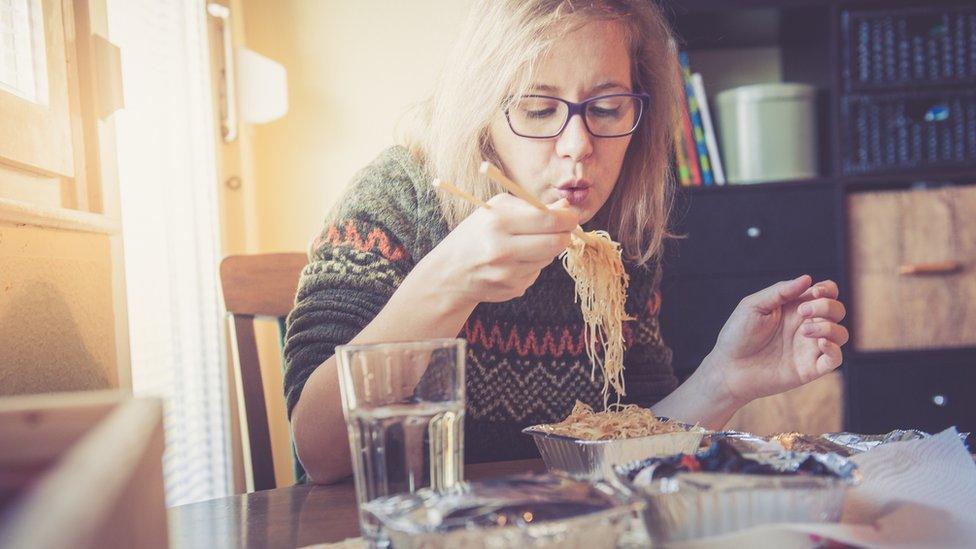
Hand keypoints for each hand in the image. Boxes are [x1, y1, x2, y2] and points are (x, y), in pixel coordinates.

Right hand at [420, 193, 577, 305]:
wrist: (450, 272)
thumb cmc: (476, 233)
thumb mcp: (497, 209)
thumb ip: (532, 206)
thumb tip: (566, 208)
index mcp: (498, 223)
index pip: (548, 220)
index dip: (568, 217)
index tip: (571, 215)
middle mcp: (502, 250)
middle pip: (556, 242)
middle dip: (565, 234)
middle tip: (562, 228)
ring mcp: (508, 273)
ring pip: (549, 258)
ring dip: (546, 249)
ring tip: (526, 244)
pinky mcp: (513, 289)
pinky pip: (538, 272)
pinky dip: (533, 264)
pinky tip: (514, 262)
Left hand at [704, 274, 849, 405]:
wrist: (728, 368)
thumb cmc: (737, 335)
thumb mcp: (754, 305)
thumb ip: (780, 291)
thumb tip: (807, 278)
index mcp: (794, 308)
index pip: (825, 293)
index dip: (827, 289)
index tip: (814, 292)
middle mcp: (805, 326)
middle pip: (836, 310)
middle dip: (826, 306)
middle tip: (802, 312)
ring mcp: (809, 347)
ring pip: (841, 334)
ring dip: (829, 327)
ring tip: (805, 331)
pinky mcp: (810, 368)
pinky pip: (836, 358)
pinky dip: (834, 349)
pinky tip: (819, 343)